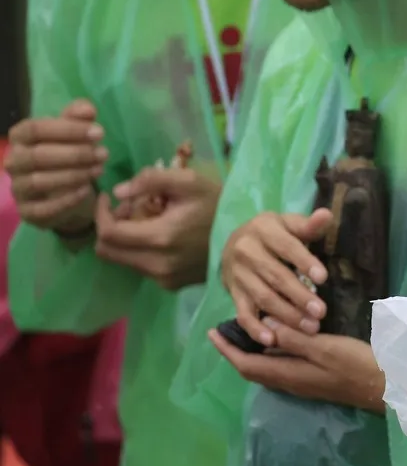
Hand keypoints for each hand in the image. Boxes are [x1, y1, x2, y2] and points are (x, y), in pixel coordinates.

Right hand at [4, 99, 105, 232]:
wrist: (66, 194)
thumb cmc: (69, 156)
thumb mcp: (74, 134)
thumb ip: (79, 118)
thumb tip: (88, 109)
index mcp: (20, 137)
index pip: (36, 129)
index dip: (68, 130)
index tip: (99, 132)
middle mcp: (14, 161)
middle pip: (38, 155)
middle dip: (75, 154)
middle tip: (103, 154)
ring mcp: (18, 188)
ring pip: (40, 181)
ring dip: (74, 175)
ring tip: (99, 169)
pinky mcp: (28, 211)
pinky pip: (44, 207)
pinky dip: (67, 199)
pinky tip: (86, 190)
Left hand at [93, 168, 221, 289]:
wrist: (247, 239)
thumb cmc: (219, 206)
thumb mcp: (189, 181)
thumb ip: (150, 180)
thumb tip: (119, 192)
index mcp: (159, 237)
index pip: (108, 233)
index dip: (100, 214)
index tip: (108, 198)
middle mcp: (157, 264)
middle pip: (107, 251)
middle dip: (109, 227)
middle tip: (128, 209)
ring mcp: (164, 278)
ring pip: (123, 260)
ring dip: (125, 238)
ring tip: (148, 219)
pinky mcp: (170, 285)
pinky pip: (140, 267)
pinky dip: (140, 250)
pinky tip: (161, 235)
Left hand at [207, 318, 385, 412]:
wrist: (384, 387)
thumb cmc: (355, 364)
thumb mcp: (323, 347)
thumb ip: (293, 338)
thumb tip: (264, 326)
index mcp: (287, 374)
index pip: (246, 364)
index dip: (227, 349)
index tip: (212, 332)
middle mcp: (289, 382)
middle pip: (253, 368)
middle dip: (237, 349)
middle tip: (228, 326)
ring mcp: (302, 382)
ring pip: (268, 367)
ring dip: (254, 350)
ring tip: (250, 326)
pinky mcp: (314, 379)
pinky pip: (282, 365)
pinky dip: (273, 351)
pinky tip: (281, 336)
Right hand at [221, 210, 331, 347]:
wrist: (236, 242)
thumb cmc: (274, 233)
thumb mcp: (289, 224)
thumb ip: (308, 225)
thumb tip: (327, 215)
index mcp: (264, 229)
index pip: (287, 247)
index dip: (304, 262)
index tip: (323, 278)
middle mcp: (246, 251)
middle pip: (276, 276)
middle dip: (299, 296)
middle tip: (321, 312)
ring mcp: (238, 274)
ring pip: (263, 297)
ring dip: (286, 315)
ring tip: (310, 328)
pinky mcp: (233, 293)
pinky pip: (243, 313)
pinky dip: (256, 328)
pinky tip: (272, 340)